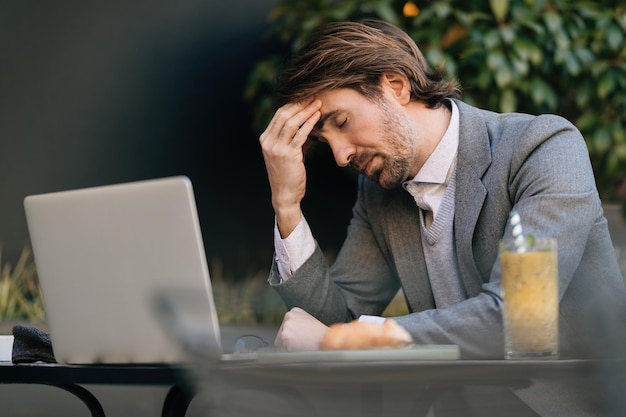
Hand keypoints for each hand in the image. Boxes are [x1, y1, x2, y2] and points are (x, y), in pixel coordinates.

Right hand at [259, 99, 321, 236]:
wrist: (285, 195)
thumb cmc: (288, 174)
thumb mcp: (286, 153)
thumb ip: (293, 138)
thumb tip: (307, 122)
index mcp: (265, 139)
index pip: (278, 115)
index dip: (293, 104)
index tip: (306, 99)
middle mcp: (268, 142)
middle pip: (283, 115)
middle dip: (300, 104)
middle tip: (313, 97)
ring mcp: (276, 148)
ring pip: (291, 122)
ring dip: (306, 111)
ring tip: (317, 104)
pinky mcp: (288, 155)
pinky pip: (300, 134)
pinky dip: (309, 123)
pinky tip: (317, 117)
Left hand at [275, 307, 327, 351]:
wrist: (329, 341)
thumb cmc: (322, 335)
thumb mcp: (308, 322)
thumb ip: (297, 324)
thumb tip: (289, 334)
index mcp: (294, 311)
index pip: (285, 328)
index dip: (292, 337)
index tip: (300, 340)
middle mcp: (288, 317)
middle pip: (281, 335)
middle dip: (289, 343)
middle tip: (302, 345)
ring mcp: (286, 327)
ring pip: (280, 344)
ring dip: (288, 349)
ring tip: (303, 347)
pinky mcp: (285, 337)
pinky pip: (282, 350)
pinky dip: (289, 354)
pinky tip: (300, 351)